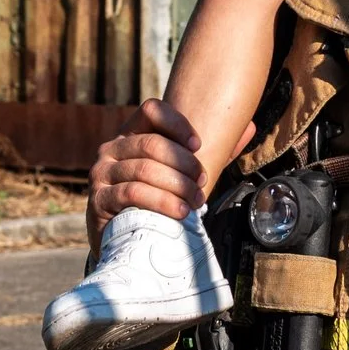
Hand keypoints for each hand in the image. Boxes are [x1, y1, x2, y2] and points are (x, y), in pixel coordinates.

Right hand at [84, 100, 248, 247]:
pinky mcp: (98, 199)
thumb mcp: (179, 173)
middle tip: (203, 182)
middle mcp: (112, 149)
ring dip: (177, 186)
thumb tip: (250, 127)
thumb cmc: (156, 200)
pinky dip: (161, 202)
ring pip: (144, 169)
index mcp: (131, 134)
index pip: (151, 110)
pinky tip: (180, 212)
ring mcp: (101, 173)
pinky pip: (132, 193)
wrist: (122, 239)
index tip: (199, 145)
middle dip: (184, 163)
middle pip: (151, 143)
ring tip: (197, 201)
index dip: (177, 123)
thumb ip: (211, 152)